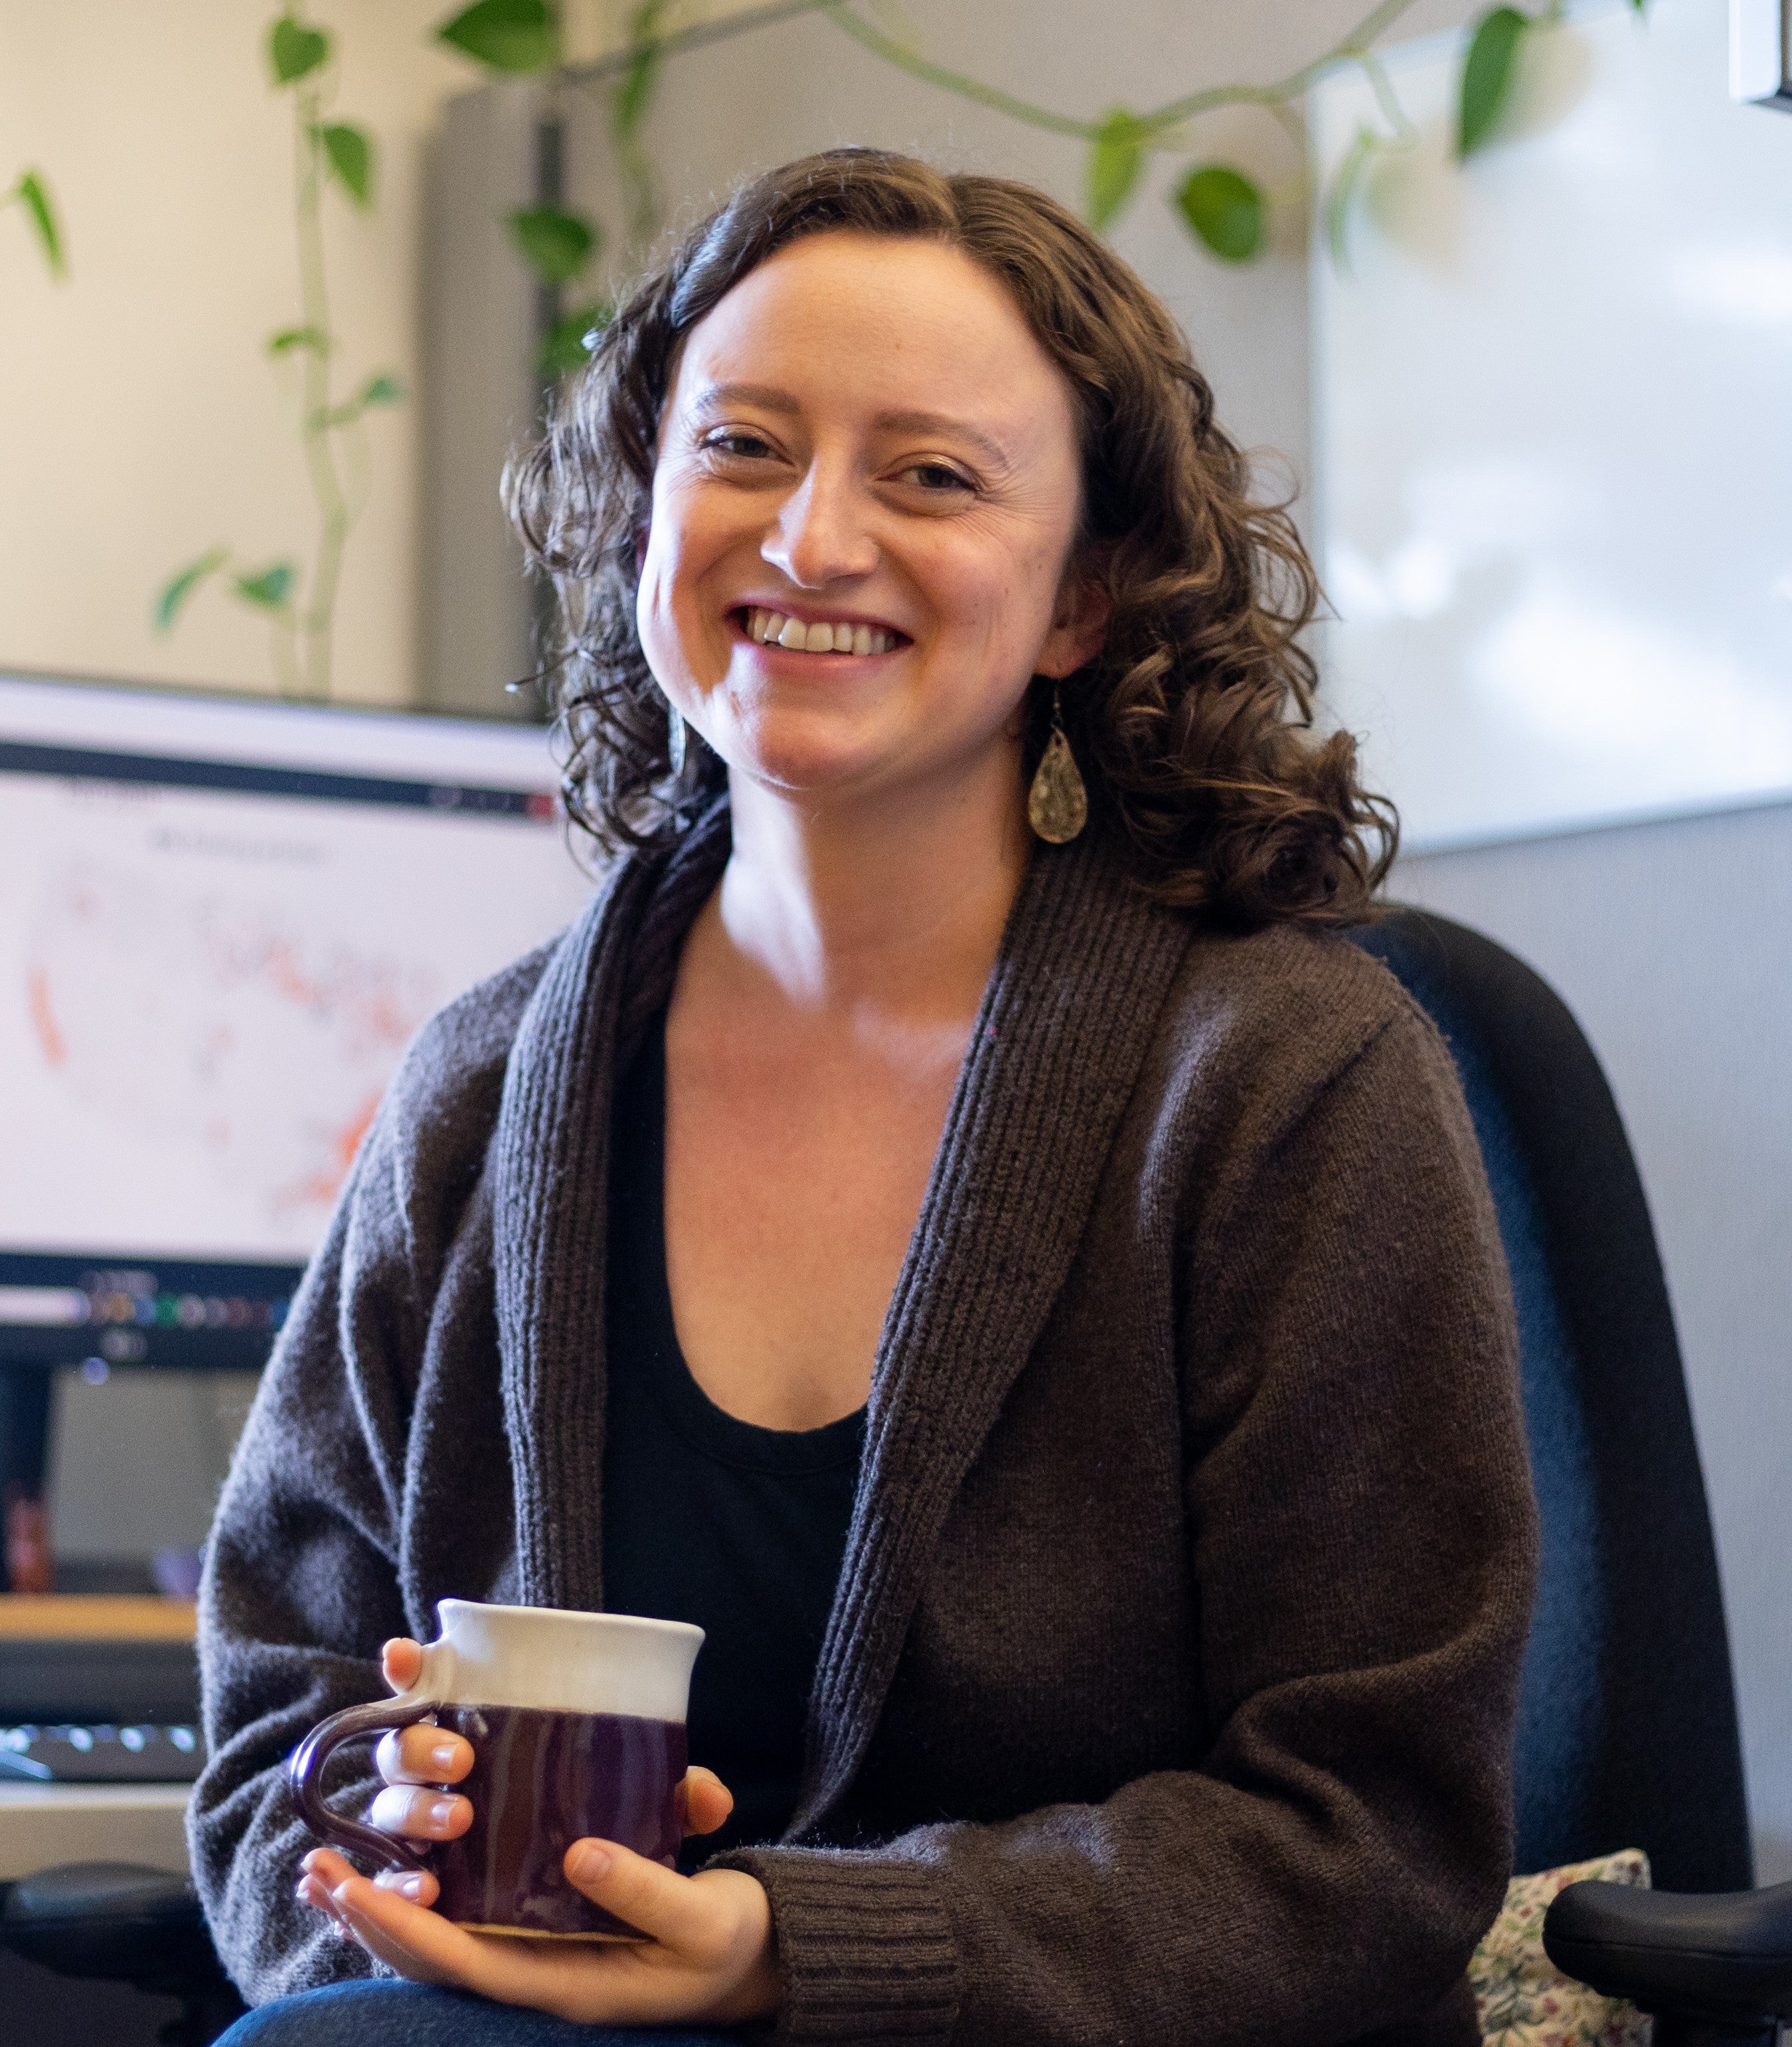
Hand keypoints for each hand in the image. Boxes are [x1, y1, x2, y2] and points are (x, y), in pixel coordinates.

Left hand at [297, 1637, 777, 2025]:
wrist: (759, 1964)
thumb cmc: (730, 1942)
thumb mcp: (702, 1918)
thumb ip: (644, 1888)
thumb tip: (577, 1853)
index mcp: (568, 1987)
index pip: (466, 1965)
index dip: (405, 1935)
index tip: (355, 1894)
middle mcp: (539, 1977)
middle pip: (433, 1961)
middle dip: (369, 1919)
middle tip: (315, 1870)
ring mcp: (540, 1956)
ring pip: (440, 1944)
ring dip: (381, 1910)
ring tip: (325, 1871)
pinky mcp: (550, 1929)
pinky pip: (468, 1921)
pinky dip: (421, 1901)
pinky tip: (390, 1873)